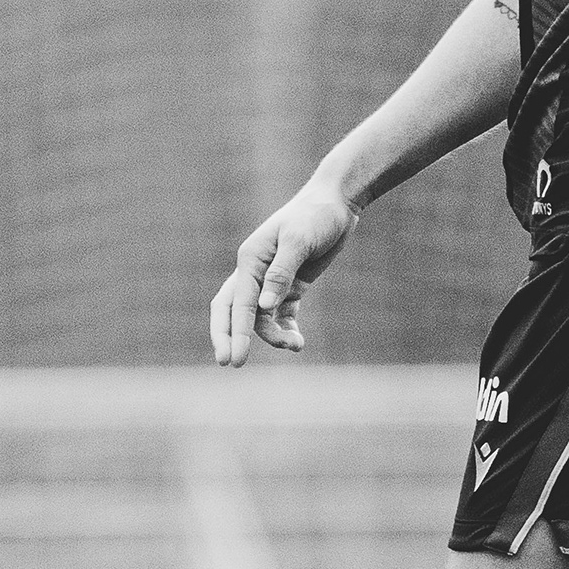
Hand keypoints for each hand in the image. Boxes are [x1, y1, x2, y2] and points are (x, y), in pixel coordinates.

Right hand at [211, 178, 359, 366]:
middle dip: (231, 337)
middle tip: (232, 364)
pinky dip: (286, 329)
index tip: (234, 358)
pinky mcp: (290, 286)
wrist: (336, 204)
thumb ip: (281, 274)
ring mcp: (272, 280)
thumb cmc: (315, 216)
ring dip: (272, 335)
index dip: (234, 332)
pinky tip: (298, 341)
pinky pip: (282, 314)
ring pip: (261, 317)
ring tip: (294, 345)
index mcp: (250, 259)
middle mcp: (255, 272)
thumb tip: (263, 307)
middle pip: (233, 311)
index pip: (236, 302)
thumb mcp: (299, 241)